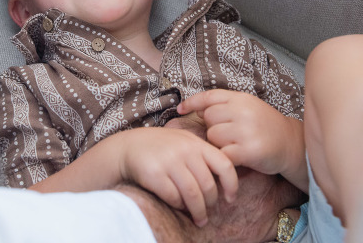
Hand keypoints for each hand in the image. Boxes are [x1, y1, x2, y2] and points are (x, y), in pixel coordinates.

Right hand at [112, 127, 238, 226]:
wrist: (129, 146)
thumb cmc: (162, 147)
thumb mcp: (185, 142)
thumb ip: (204, 155)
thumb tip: (226, 182)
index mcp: (197, 143)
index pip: (225, 165)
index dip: (232, 185)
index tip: (230, 199)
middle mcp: (185, 151)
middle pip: (208, 185)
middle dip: (211, 204)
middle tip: (209, 212)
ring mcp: (169, 162)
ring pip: (193, 195)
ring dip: (198, 211)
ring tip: (199, 219)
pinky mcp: (154, 174)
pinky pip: (174, 197)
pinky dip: (179, 206)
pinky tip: (179, 206)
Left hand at [178, 89, 307, 190]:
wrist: (291, 144)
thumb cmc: (265, 127)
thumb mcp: (247, 107)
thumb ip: (225, 106)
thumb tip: (196, 109)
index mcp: (241, 98)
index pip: (209, 96)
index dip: (192, 102)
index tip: (180, 109)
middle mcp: (243, 111)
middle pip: (208, 118)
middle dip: (212, 127)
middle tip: (228, 134)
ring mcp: (246, 131)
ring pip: (212, 136)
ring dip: (219, 143)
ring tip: (235, 144)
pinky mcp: (249, 151)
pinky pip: (222, 154)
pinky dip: (224, 157)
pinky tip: (236, 157)